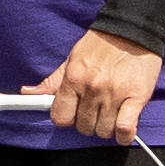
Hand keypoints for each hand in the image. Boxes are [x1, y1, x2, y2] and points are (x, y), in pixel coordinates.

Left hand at [38, 26, 163, 143]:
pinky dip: (123, 135)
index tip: (73, 115)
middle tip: (94, 112)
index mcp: (73, 79)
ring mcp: (114, 94)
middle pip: (83, 127)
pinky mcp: (137, 98)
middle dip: (88, 124)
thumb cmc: (101, 45)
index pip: (60, 117)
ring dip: (106, 128)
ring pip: (103, 131)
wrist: (133, 30)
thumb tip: (27, 92)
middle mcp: (92, 88)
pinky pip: (124, 128)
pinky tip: (123, 129)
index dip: (66, 120)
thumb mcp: (72, 59)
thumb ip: (53, 81)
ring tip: (110, 116)